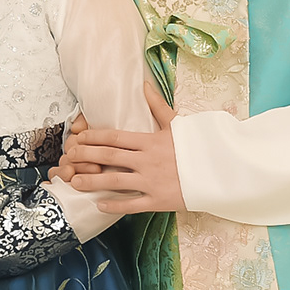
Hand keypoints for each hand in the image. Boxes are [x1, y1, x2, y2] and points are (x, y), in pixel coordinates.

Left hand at [56, 84, 185, 214]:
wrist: (219, 171)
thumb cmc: (197, 147)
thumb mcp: (177, 124)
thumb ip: (157, 106)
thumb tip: (144, 85)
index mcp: (150, 141)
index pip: (115, 137)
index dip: (93, 136)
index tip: (78, 136)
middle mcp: (147, 161)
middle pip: (109, 157)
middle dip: (86, 156)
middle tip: (70, 157)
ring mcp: (152, 181)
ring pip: (115, 181)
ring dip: (92, 181)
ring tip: (74, 181)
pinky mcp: (158, 200)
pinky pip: (131, 204)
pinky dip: (114, 205)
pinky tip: (99, 204)